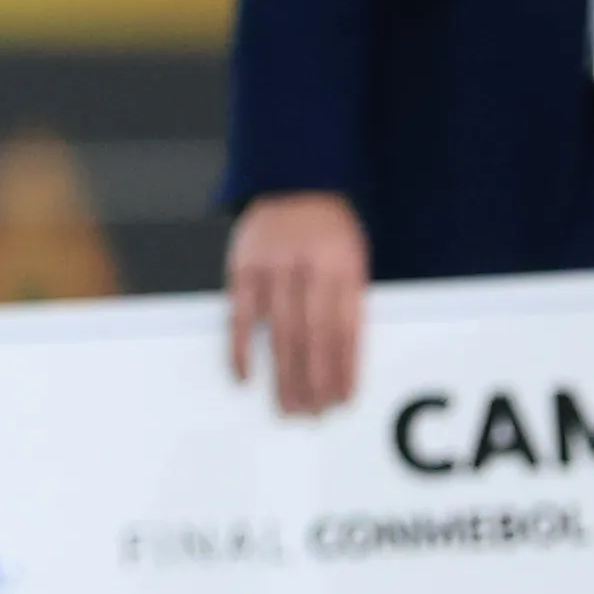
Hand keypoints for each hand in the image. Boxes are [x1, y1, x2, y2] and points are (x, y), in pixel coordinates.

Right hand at [225, 191, 368, 416]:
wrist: (293, 179)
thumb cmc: (329, 229)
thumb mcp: (353, 257)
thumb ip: (348, 301)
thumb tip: (345, 360)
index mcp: (345, 265)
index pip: (346, 328)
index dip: (345, 368)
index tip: (343, 399)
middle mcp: (310, 267)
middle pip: (314, 336)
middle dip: (315, 380)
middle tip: (313, 415)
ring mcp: (274, 266)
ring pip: (281, 332)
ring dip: (284, 375)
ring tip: (288, 406)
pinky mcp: (243, 266)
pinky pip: (240, 315)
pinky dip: (242, 348)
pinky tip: (245, 375)